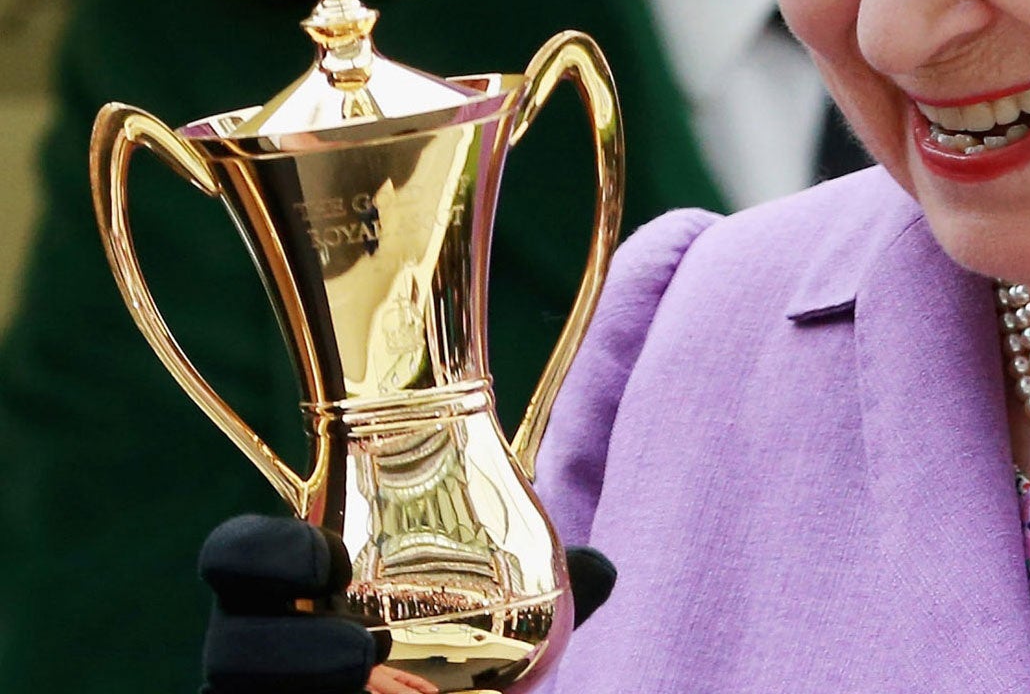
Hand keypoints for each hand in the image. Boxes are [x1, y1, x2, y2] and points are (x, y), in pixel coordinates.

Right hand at [198, 516, 617, 692]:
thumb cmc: (440, 645)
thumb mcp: (481, 611)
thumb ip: (537, 587)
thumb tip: (602, 571)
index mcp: (282, 587)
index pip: (232, 555)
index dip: (259, 553)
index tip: (328, 557)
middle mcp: (250, 650)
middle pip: (225, 651)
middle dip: (275, 652)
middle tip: (358, 654)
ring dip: (292, 693)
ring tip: (369, 691)